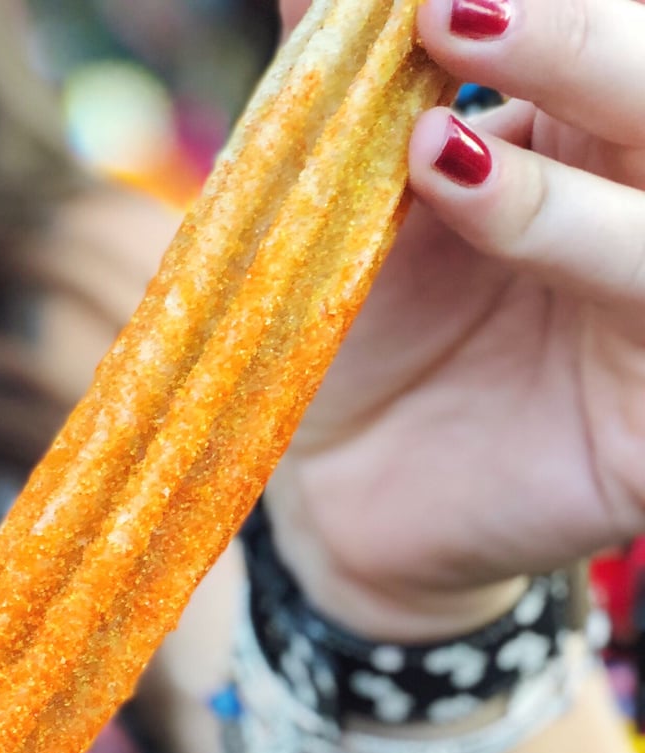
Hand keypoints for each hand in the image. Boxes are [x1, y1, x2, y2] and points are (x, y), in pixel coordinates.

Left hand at [270, 0, 644, 636]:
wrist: (341, 510)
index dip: (550, 3)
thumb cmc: (357, 346)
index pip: (604, 26)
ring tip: (432, 128)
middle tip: (446, 6)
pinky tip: (464, 185)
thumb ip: (353, 87)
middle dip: (573, 26)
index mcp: (592, 127)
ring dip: (572, 94)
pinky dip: (561, 225)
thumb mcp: (347, 202)